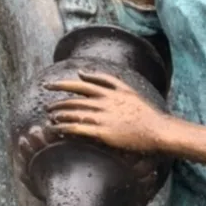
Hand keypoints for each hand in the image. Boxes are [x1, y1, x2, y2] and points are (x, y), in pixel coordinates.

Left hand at [45, 71, 161, 153]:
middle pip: (73, 100)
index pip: (79, 85)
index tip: (49, 86)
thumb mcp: (128, 89)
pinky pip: (78, 129)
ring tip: (51, 118)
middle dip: (57, 103)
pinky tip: (57, 129)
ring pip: (73, 114)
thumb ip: (107, 79)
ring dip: (59, 116)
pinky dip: (65, 128)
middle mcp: (103, 102)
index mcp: (109, 91)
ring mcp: (103, 117)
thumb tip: (83, 73)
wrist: (158, 130)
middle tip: (47, 107)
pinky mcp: (103, 132)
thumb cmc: (146, 113)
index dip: (62, 84)